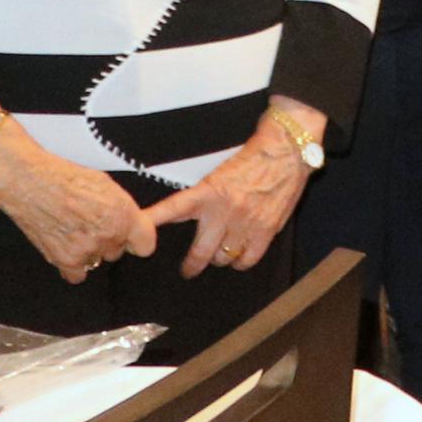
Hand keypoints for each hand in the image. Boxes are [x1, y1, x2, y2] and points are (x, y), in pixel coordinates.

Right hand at [0, 131, 157, 284]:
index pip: (146, 245)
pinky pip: (77, 274)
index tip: (130, 238)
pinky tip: (64, 246)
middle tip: (89, 224)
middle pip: (118, 251)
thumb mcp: (106, 186)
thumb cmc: (64, 178)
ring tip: (72, 230)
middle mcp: (109, 234)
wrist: (28, 182)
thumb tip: (133, 224)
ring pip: (98, 260)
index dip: (137, 240)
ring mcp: (87, 249)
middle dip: (108, 241)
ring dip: (89, 251)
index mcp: (124, 214)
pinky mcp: (65, 260)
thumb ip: (124, 210)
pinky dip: (71, 265)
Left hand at [137, 104, 315, 276]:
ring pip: (224, 257)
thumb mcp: (218, 175)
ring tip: (223, 251)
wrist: (284, 151)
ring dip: (221, 257)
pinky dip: (242, 262)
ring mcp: (246, 222)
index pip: (172, 210)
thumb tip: (185, 218)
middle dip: (192, 265)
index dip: (153, 224)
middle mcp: (223, 211)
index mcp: (207, 192)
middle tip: (189, 270)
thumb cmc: (251, 160)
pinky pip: (248, 259)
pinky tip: (241, 255)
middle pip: (201, 252)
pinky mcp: (266, 230)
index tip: (137, 239)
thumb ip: (203, 197)